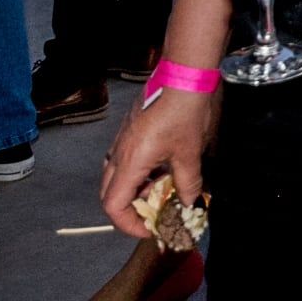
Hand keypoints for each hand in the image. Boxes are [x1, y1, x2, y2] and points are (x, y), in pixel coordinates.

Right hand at [99, 85, 215, 238]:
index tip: (150, 227)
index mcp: (129, 162)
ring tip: (164, 189)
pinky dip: (140, 171)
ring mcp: (122, 140)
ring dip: (137, 188)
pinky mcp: (131, 129)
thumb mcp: (190, 152)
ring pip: (118, 175)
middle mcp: (118, 153)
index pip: (113, 205)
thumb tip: (189, 201)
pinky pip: (126, 159)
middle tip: (155, 213)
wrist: (184, 74)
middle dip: (131, 209)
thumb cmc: (186, 111)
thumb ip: (188, 182)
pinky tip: (164, 168)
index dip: (129, 223)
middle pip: (111, 193)